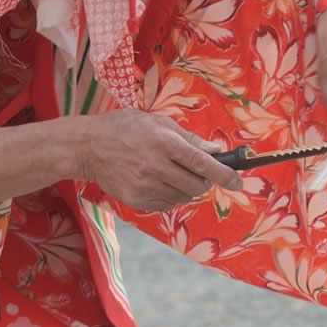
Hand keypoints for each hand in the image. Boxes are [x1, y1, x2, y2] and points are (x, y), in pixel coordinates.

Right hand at [71, 109, 242, 211]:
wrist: (88, 147)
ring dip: (187, 189)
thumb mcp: (157, 122)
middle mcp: (155, 166)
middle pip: (196, 185)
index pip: (202, 163)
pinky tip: (158, 182)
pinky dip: (170, 196)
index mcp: (163, 142)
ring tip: (173, 173)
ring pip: (183, 197)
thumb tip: (215, 151)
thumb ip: (188, 138)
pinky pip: (166, 204)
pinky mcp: (136, 200)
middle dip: (205, 181)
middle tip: (198, 172)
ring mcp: (144, 185)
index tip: (238, 182)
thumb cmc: (125, 128)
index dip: (224, 174)